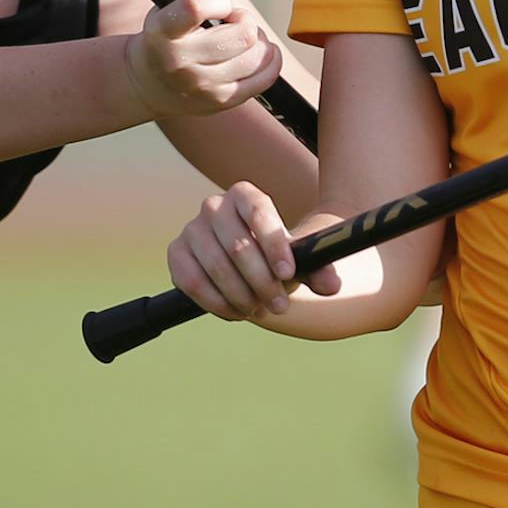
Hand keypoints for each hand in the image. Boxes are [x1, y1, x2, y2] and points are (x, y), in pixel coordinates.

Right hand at [124, 0, 283, 119]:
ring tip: (239, 39)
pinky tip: (258, 52)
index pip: (197, 6)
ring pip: (256, 55)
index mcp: (163, 31)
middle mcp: (179, 62)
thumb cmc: (166, 35)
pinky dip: (270, 59)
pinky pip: (266, 77)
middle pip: (241, 33)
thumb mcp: (171, 2)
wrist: (149, 83)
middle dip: (243, 20)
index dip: (218, 0)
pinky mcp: (220, 101)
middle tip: (230, 22)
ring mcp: (201, 86)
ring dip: (256, 40)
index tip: (215, 4)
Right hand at [167, 181, 341, 320]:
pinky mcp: (176, 253)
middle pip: (238, 246)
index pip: (260, 213)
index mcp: (246, 195)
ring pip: (216, 267)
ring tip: (261, 310)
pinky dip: (216, 303)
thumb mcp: (299, 257)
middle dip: (262, 281)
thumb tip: (332, 286)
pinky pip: (192, 282)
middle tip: (280, 305)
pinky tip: (237, 312)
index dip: (274, 244)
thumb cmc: (276, 255)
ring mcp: (191, 228)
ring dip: (241, 296)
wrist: (247, 257)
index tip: (288, 274)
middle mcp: (214, 205)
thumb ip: (317, 268)